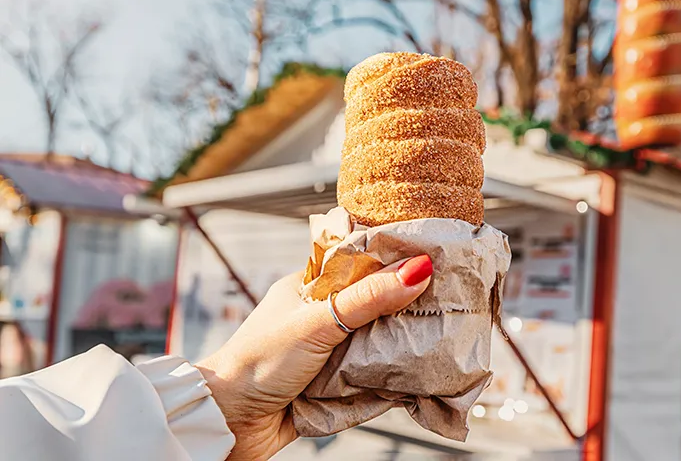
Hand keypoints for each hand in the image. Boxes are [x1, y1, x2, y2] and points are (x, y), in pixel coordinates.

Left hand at [195, 255, 431, 460]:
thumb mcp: (318, 322)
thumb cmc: (259, 362)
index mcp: (310, 287)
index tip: (434, 258)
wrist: (230, 423)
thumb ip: (368, 298)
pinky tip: (416, 371)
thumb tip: (418, 268)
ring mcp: (328, 350)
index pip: (361, 263)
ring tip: (440, 335)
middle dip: (405, 306)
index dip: (396, 261)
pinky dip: (389, 374)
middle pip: (375, 303)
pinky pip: (371, 373)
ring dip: (400, 343)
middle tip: (447, 301)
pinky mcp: (333, 383)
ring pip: (376, 339)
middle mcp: (321, 315)